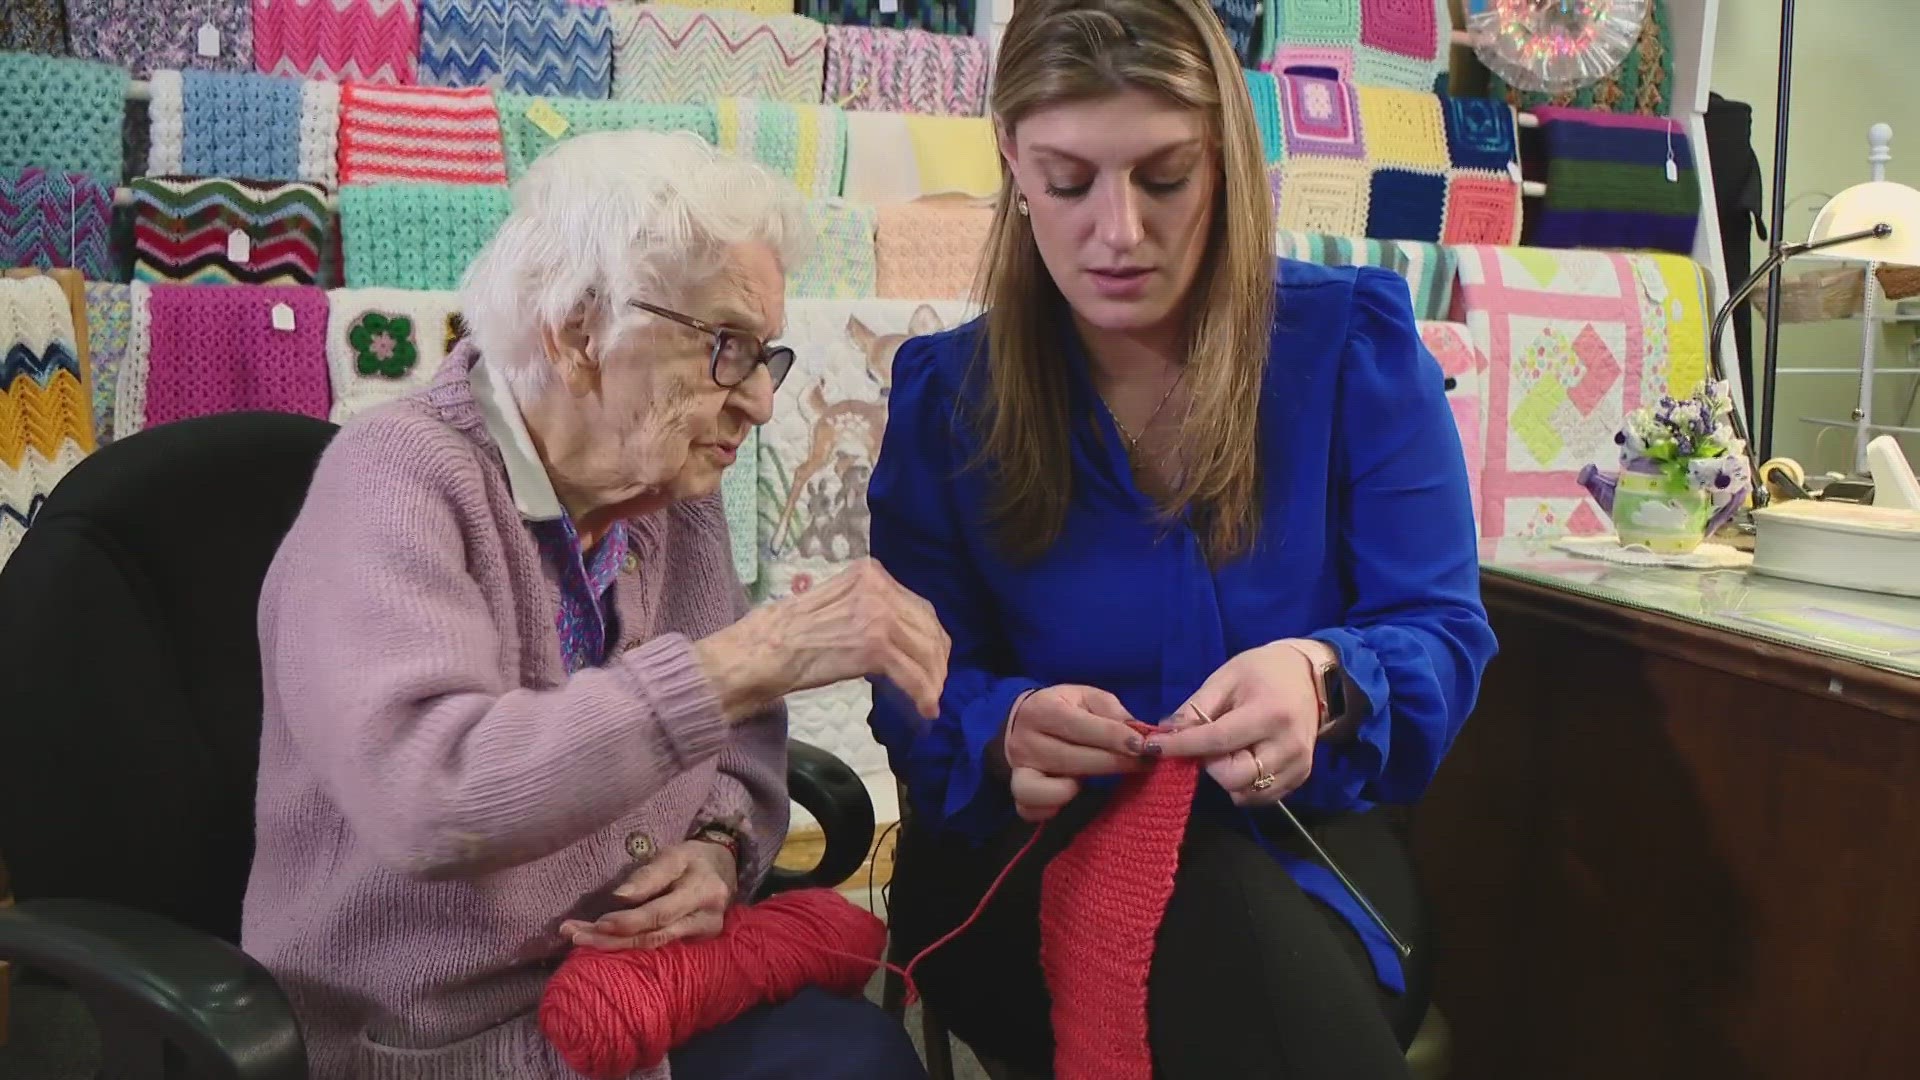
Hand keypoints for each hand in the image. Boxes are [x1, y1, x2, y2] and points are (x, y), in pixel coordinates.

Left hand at [560, 839, 737, 950]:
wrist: (724, 870)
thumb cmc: (693, 860)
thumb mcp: (673, 855)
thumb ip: (648, 876)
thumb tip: (619, 897)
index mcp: (702, 891)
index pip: (661, 912)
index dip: (629, 921)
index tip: (598, 923)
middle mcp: (707, 919)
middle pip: (655, 936)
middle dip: (613, 939)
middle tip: (576, 936)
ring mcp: (705, 937)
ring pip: (655, 947)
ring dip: (616, 946)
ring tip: (580, 940)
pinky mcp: (699, 947)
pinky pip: (661, 951)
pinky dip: (630, 949)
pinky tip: (604, 946)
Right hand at [696, 559, 950, 722]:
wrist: (763, 650)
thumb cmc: (787, 632)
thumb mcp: (835, 602)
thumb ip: (867, 608)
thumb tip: (900, 634)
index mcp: (868, 572)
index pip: (916, 605)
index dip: (930, 635)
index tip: (931, 658)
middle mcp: (877, 587)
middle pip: (927, 625)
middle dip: (937, 658)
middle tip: (936, 683)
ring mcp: (878, 615)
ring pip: (925, 650)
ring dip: (933, 679)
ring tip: (931, 699)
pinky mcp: (874, 646)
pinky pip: (912, 673)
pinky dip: (923, 693)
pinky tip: (925, 708)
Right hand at [1002, 685, 1143, 822]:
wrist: (1020, 724)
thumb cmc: (1063, 709)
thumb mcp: (1086, 697)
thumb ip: (1112, 711)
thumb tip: (1139, 733)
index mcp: (1042, 709)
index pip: (1081, 727)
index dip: (1115, 738)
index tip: (1143, 746)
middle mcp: (1025, 741)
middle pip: (1073, 759)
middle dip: (1114, 763)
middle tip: (1142, 763)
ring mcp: (1018, 770)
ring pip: (1056, 789)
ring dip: (1084, 786)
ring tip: (1096, 777)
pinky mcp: (1018, 794)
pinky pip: (1036, 811)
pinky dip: (1055, 807)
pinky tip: (1071, 793)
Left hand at [1143, 642, 1321, 805]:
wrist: (1311, 678)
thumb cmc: (1263, 672)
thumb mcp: (1225, 677)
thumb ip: (1196, 708)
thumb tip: (1166, 734)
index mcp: (1269, 713)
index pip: (1217, 740)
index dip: (1182, 746)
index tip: (1153, 747)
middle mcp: (1287, 744)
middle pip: (1233, 777)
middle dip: (1210, 765)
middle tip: (1208, 744)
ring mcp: (1298, 764)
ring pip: (1246, 794)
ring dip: (1227, 778)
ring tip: (1229, 751)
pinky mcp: (1301, 777)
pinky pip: (1261, 797)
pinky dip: (1244, 785)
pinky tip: (1244, 760)